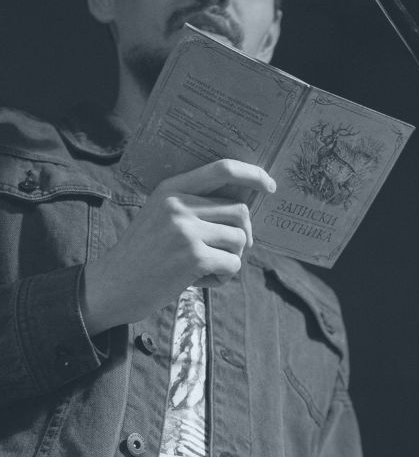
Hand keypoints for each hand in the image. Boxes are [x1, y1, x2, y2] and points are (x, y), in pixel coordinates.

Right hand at [81, 159, 275, 333]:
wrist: (111, 287)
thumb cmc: (142, 256)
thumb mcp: (161, 218)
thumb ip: (194, 207)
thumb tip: (244, 209)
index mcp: (171, 189)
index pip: (222, 169)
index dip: (252, 174)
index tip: (269, 185)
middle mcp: (179, 204)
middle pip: (239, 211)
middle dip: (242, 235)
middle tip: (226, 253)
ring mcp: (186, 230)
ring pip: (240, 238)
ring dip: (231, 258)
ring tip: (207, 269)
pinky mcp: (193, 257)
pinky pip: (233, 263)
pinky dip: (224, 277)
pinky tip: (200, 281)